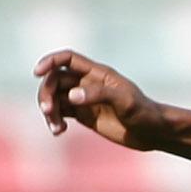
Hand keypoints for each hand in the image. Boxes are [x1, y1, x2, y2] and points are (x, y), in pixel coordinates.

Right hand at [33, 50, 165, 148]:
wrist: (154, 133)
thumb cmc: (144, 113)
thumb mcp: (125, 101)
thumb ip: (99, 94)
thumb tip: (71, 96)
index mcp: (97, 73)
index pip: (67, 58)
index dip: (50, 61)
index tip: (37, 72)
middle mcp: (87, 83)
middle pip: (55, 80)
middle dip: (46, 93)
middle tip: (48, 111)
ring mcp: (83, 99)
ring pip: (54, 98)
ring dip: (49, 110)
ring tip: (56, 127)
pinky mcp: (83, 115)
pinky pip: (60, 113)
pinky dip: (54, 120)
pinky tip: (59, 131)